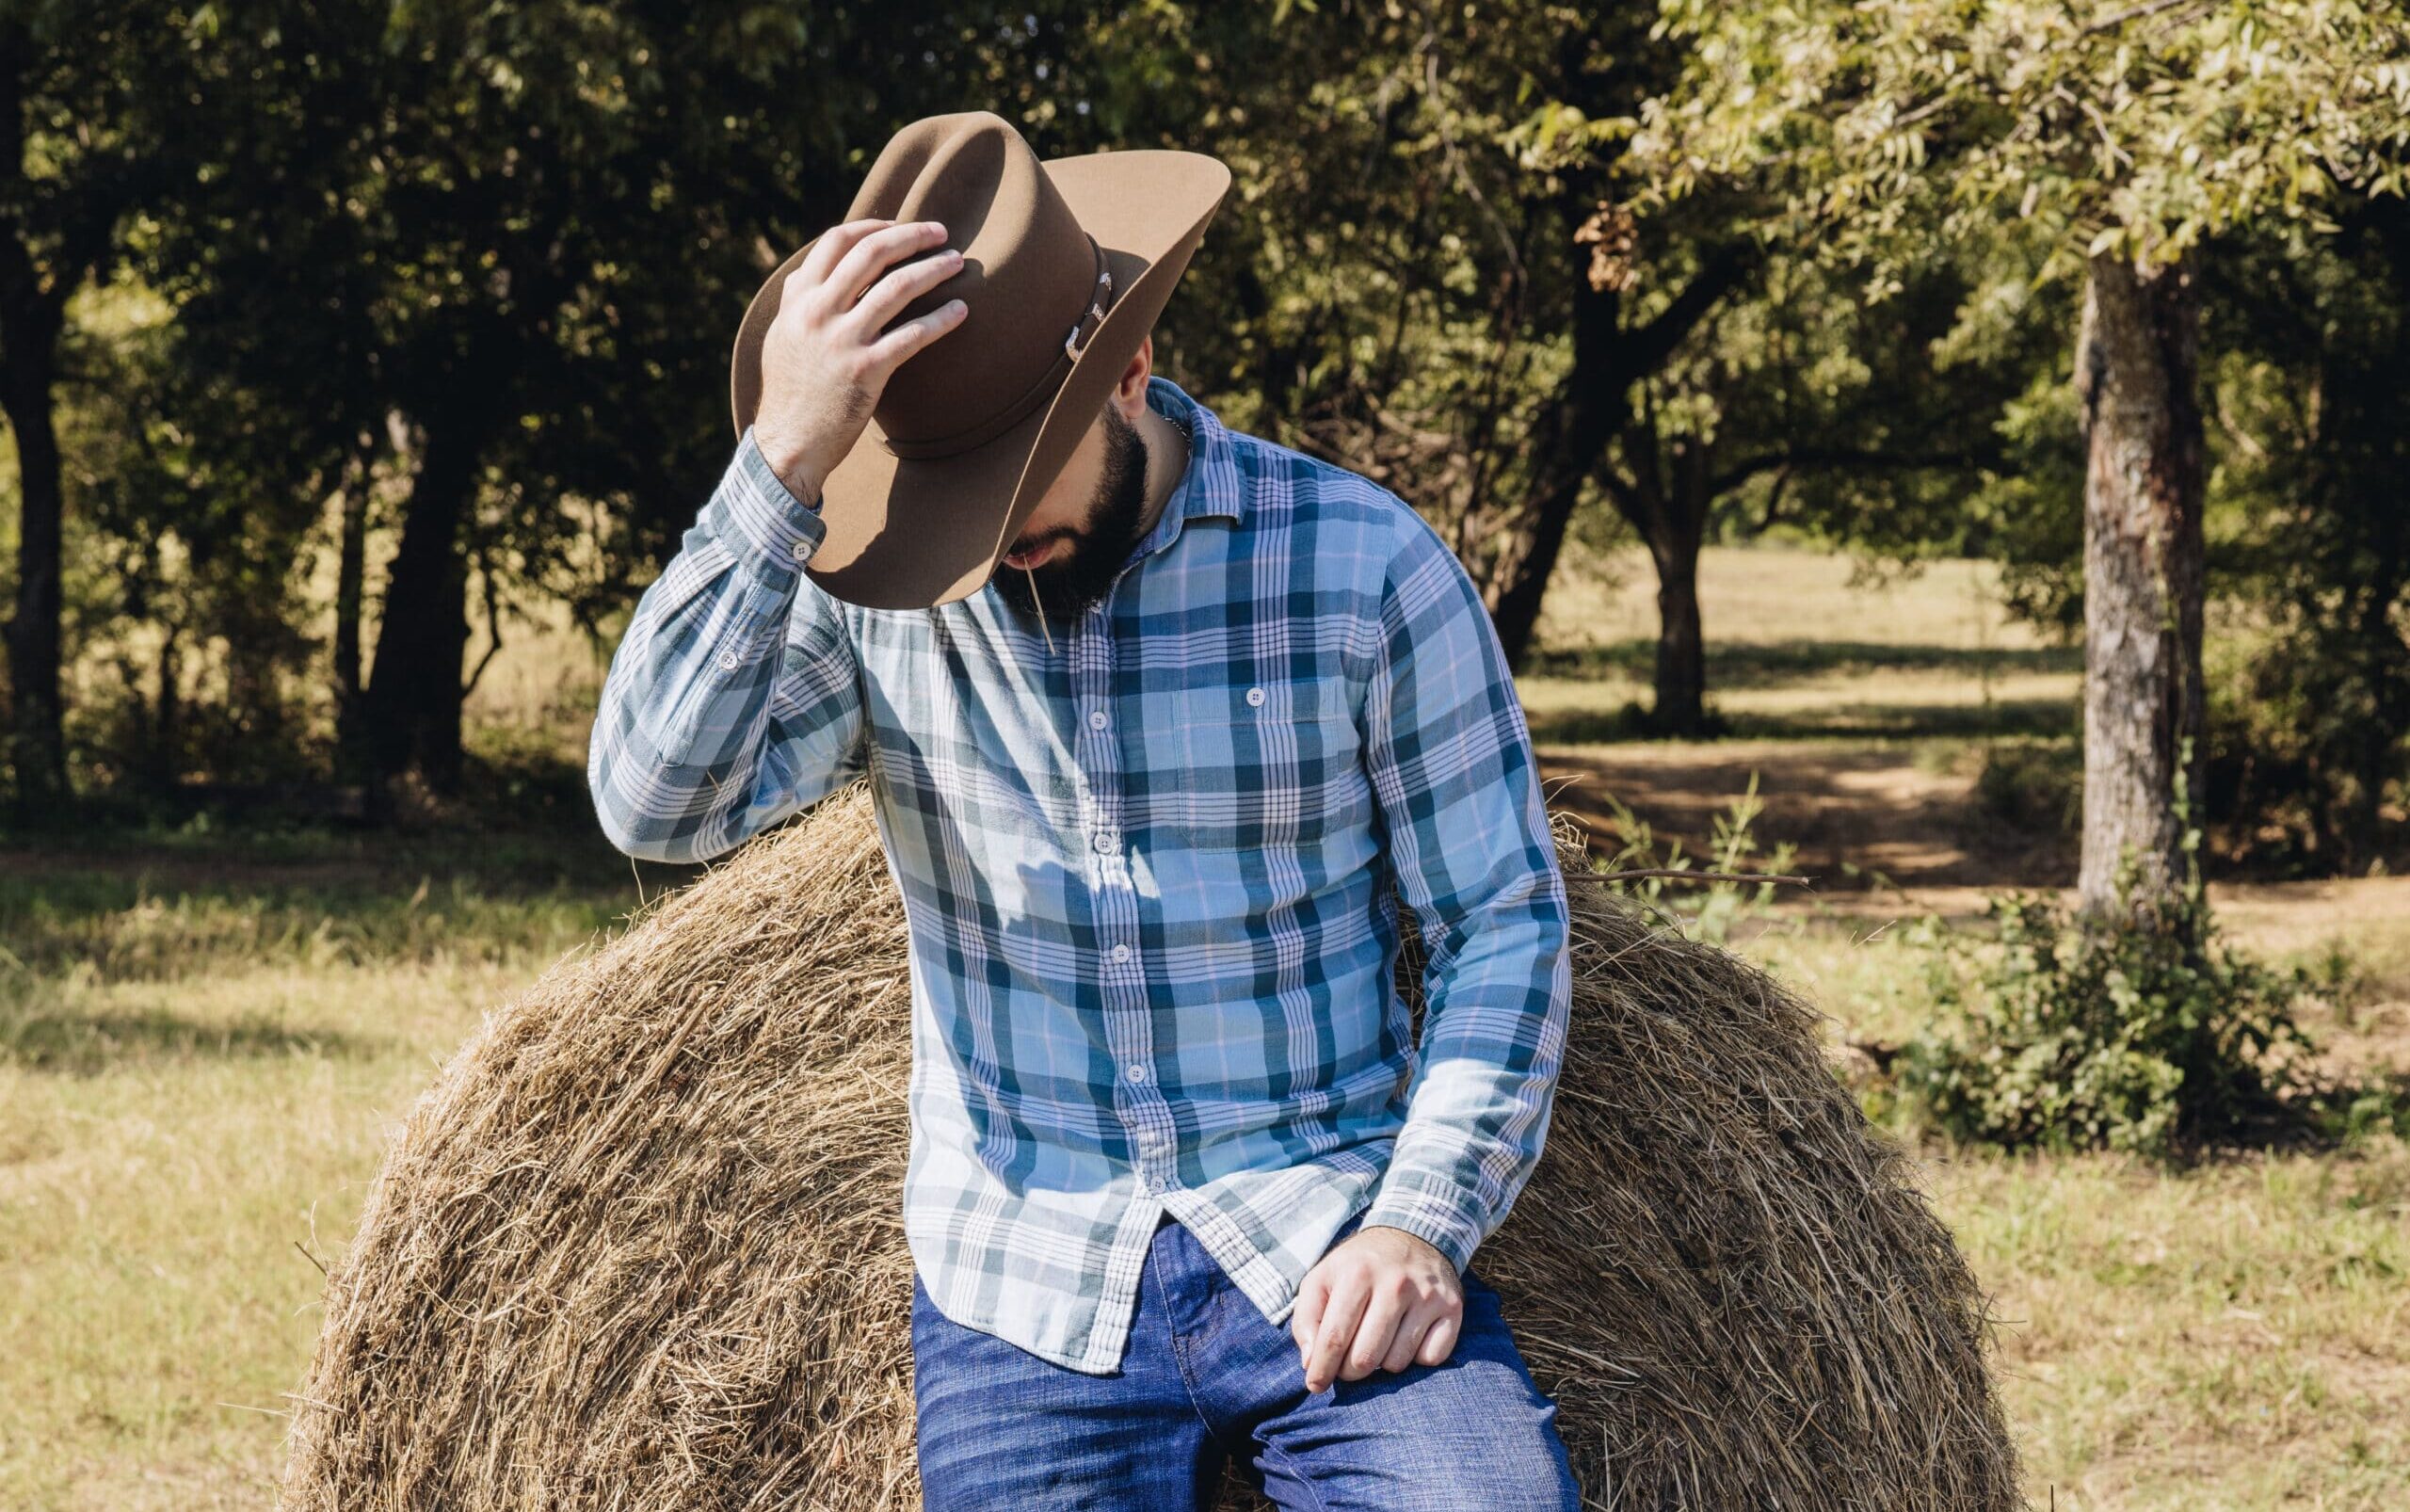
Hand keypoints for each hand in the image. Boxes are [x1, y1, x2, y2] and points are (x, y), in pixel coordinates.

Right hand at [749, 217, 970, 502]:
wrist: (790, 443)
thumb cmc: (791, 391)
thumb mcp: (783, 335)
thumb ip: (800, 300)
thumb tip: (817, 270)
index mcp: (799, 299)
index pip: (837, 240)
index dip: (873, 226)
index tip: (900, 227)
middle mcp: (818, 312)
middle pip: (872, 253)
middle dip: (912, 236)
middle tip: (942, 233)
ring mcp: (843, 340)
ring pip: (897, 288)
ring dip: (933, 270)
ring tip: (958, 264)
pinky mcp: (867, 370)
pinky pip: (913, 336)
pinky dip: (942, 320)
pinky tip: (961, 311)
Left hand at [1290, 1224, 1463, 1392]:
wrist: (1413, 1234)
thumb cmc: (1359, 1266)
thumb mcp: (1323, 1278)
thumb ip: (1307, 1319)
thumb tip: (1311, 1364)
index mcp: (1357, 1274)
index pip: (1334, 1338)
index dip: (1322, 1369)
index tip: (1315, 1385)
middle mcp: (1395, 1284)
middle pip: (1365, 1358)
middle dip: (1350, 1371)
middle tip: (1347, 1363)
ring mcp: (1427, 1296)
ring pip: (1397, 1363)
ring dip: (1382, 1363)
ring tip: (1378, 1341)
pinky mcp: (1452, 1308)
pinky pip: (1430, 1359)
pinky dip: (1416, 1357)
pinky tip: (1408, 1336)